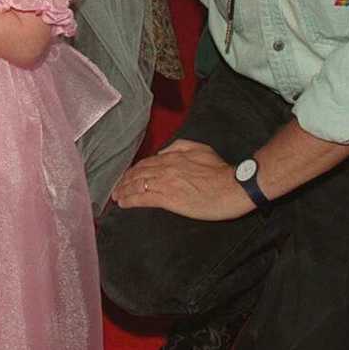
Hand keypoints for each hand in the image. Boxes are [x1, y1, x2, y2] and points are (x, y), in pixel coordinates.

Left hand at [111, 139, 254, 220]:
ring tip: (116, 196)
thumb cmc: (220, 170)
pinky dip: (131, 200)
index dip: (134, 170)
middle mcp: (165, 168)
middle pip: (138, 174)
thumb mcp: (199, 148)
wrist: (232, 186)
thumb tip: (162, 151)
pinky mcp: (168, 199)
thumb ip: (179, 146)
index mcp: (172, 156)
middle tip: (116, 188)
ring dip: (124, 191)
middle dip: (125, 181)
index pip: (146, 163)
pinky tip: (123, 203)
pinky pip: (144, 198)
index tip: (127, 176)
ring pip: (137, 185)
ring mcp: (165, 183)